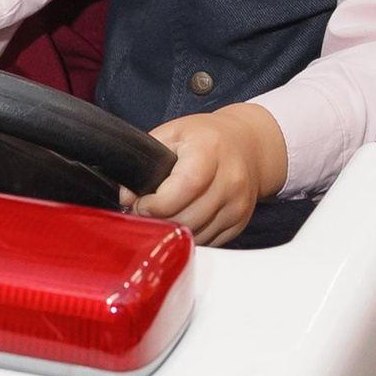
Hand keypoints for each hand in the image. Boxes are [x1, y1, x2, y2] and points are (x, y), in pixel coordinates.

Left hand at [138, 101, 286, 244]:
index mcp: (210, 152)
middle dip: (160, 219)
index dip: (156, 204)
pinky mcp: (240, 222)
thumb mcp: (173, 134)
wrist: (249, 146)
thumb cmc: (208, 138)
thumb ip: (144, 160)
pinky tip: (184, 218)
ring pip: (197, 235)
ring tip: (166, 213)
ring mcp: (238, 204)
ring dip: (174, 230)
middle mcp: (230, 180)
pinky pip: (209, 241)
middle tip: (148, 210)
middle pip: (188, 218)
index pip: (183, 189)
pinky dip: (191, 235)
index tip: (142, 203)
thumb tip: (125, 195)